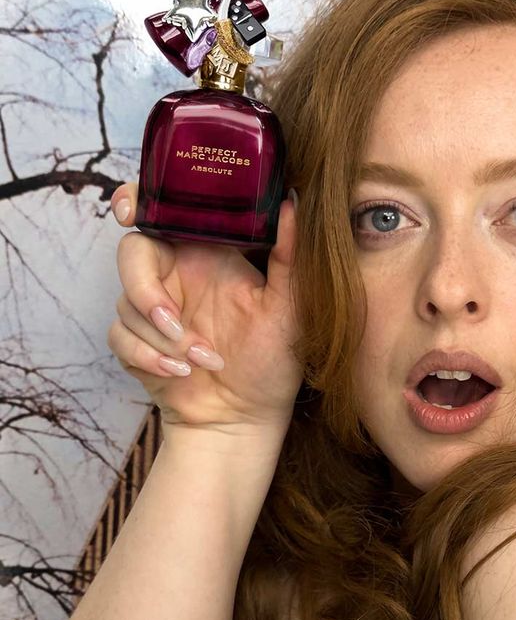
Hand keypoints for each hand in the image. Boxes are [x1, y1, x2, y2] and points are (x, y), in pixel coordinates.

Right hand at [107, 183, 302, 433]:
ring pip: (126, 301)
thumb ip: (289, 256)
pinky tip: (181, 373)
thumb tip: (292, 202)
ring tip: (205, 359)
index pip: (166, 212)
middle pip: (132, 254)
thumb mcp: (290, 307)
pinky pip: (120, 337)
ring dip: (163, 337)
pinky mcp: (138, 343)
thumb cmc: (274, 362)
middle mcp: (179, 276)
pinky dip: (148, 357)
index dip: (139, 201)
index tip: (130, 213)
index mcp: (210, 255)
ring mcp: (155, 310)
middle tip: (173, 320)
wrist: (247, 418)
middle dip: (146, 290)